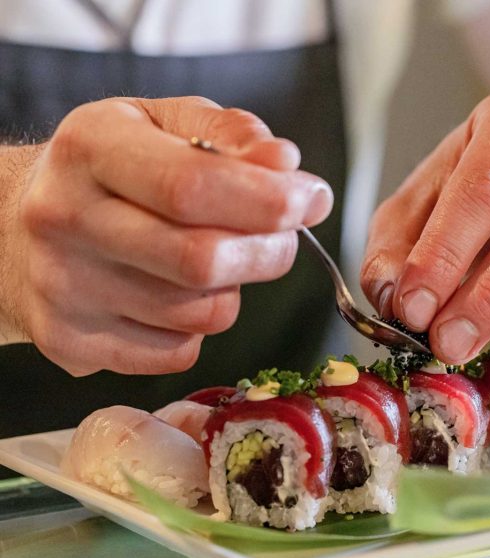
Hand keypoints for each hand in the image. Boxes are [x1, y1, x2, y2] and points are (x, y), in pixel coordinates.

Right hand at [0, 96, 332, 374]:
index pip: (191, 185)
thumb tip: (285, 166)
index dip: (268, 200)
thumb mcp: (163, 126)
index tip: (311, 200)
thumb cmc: (110, 171)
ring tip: (213, 261)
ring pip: (203, 313)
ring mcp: (63, 288)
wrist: (16, 227)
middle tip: (283, 237)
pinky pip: (180, 352)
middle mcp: (66, 218)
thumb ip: (230, 135)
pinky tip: (175, 295)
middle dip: (270, 252)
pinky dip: (199, 327)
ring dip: (234, 289)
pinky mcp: (70, 342)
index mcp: (91, 148)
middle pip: (202, 260)